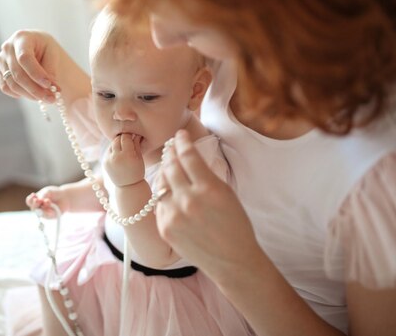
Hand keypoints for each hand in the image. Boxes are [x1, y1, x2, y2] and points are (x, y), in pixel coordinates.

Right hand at [0, 30, 64, 101]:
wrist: (37, 48)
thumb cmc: (45, 49)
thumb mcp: (53, 54)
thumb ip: (51, 69)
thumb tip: (50, 87)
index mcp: (22, 38)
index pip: (25, 58)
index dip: (36, 73)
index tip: (49, 85)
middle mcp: (8, 48)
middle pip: (18, 74)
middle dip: (36, 89)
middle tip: (52, 98)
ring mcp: (1, 60)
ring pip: (13, 84)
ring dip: (31, 95)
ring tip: (47, 98)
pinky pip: (6, 88)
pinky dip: (20, 94)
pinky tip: (33, 94)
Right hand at [26, 185, 68, 218]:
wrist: (65, 197)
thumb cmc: (54, 193)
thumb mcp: (48, 191)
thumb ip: (43, 195)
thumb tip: (40, 201)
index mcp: (35, 200)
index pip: (29, 201)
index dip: (30, 199)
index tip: (34, 194)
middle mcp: (38, 207)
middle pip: (33, 208)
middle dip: (35, 204)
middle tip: (39, 200)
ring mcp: (43, 213)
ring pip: (39, 213)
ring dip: (43, 207)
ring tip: (48, 201)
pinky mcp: (50, 217)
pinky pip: (47, 215)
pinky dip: (48, 211)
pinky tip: (51, 207)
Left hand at [103, 134, 144, 186]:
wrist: (128, 187)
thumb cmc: (137, 171)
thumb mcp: (139, 158)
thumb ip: (136, 144)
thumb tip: (135, 133)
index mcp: (127, 155)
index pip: (125, 138)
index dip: (129, 134)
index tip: (132, 134)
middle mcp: (116, 157)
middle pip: (117, 139)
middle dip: (122, 137)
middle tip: (127, 138)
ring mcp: (108, 160)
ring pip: (111, 144)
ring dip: (117, 143)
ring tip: (123, 147)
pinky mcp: (104, 163)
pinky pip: (108, 151)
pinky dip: (113, 150)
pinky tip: (119, 154)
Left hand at [156, 130, 260, 285]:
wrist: (232, 261)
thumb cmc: (235, 226)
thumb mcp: (227, 193)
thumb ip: (207, 175)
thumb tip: (189, 156)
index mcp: (209, 189)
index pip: (189, 155)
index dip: (182, 141)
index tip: (180, 134)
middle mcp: (189, 200)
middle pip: (171, 166)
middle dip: (171, 152)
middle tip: (171, 146)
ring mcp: (174, 215)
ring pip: (161, 183)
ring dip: (165, 171)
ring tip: (169, 165)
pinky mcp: (165, 227)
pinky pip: (159, 203)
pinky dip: (164, 194)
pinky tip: (168, 190)